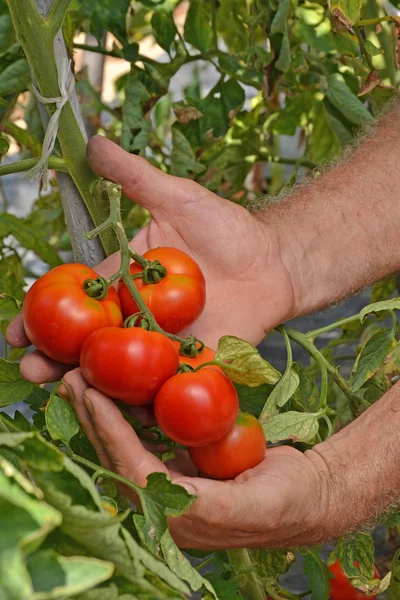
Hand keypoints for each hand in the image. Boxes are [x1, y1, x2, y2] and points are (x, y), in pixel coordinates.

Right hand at [6, 136, 294, 383]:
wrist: (273, 259)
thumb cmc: (226, 229)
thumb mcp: (177, 198)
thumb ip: (135, 179)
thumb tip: (93, 142)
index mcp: (124, 282)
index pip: (76, 301)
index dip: (44, 315)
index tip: (15, 331)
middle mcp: (137, 318)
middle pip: (89, 343)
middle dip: (57, 359)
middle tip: (31, 371)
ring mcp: (164, 346)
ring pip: (121, 372)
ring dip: (93, 386)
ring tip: (68, 394)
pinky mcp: (194, 366)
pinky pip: (168, 389)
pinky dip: (148, 404)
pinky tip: (125, 417)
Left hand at [61, 368, 330, 549]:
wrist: (310, 497)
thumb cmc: (290, 498)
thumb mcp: (260, 502)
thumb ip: (218, 506)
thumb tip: (179, 501)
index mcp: (182, 519)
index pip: (133, 470)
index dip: (110, 432)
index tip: (92, 393)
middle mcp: (167, 509)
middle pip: (117, 460)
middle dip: (93, 420)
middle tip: (73, 380)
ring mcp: (171, 491)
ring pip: (124, 450)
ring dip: (101, 417)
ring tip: (81, 383)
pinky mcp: (178, 474)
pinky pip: (142, 443)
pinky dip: (124, 419)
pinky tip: (114, 395)